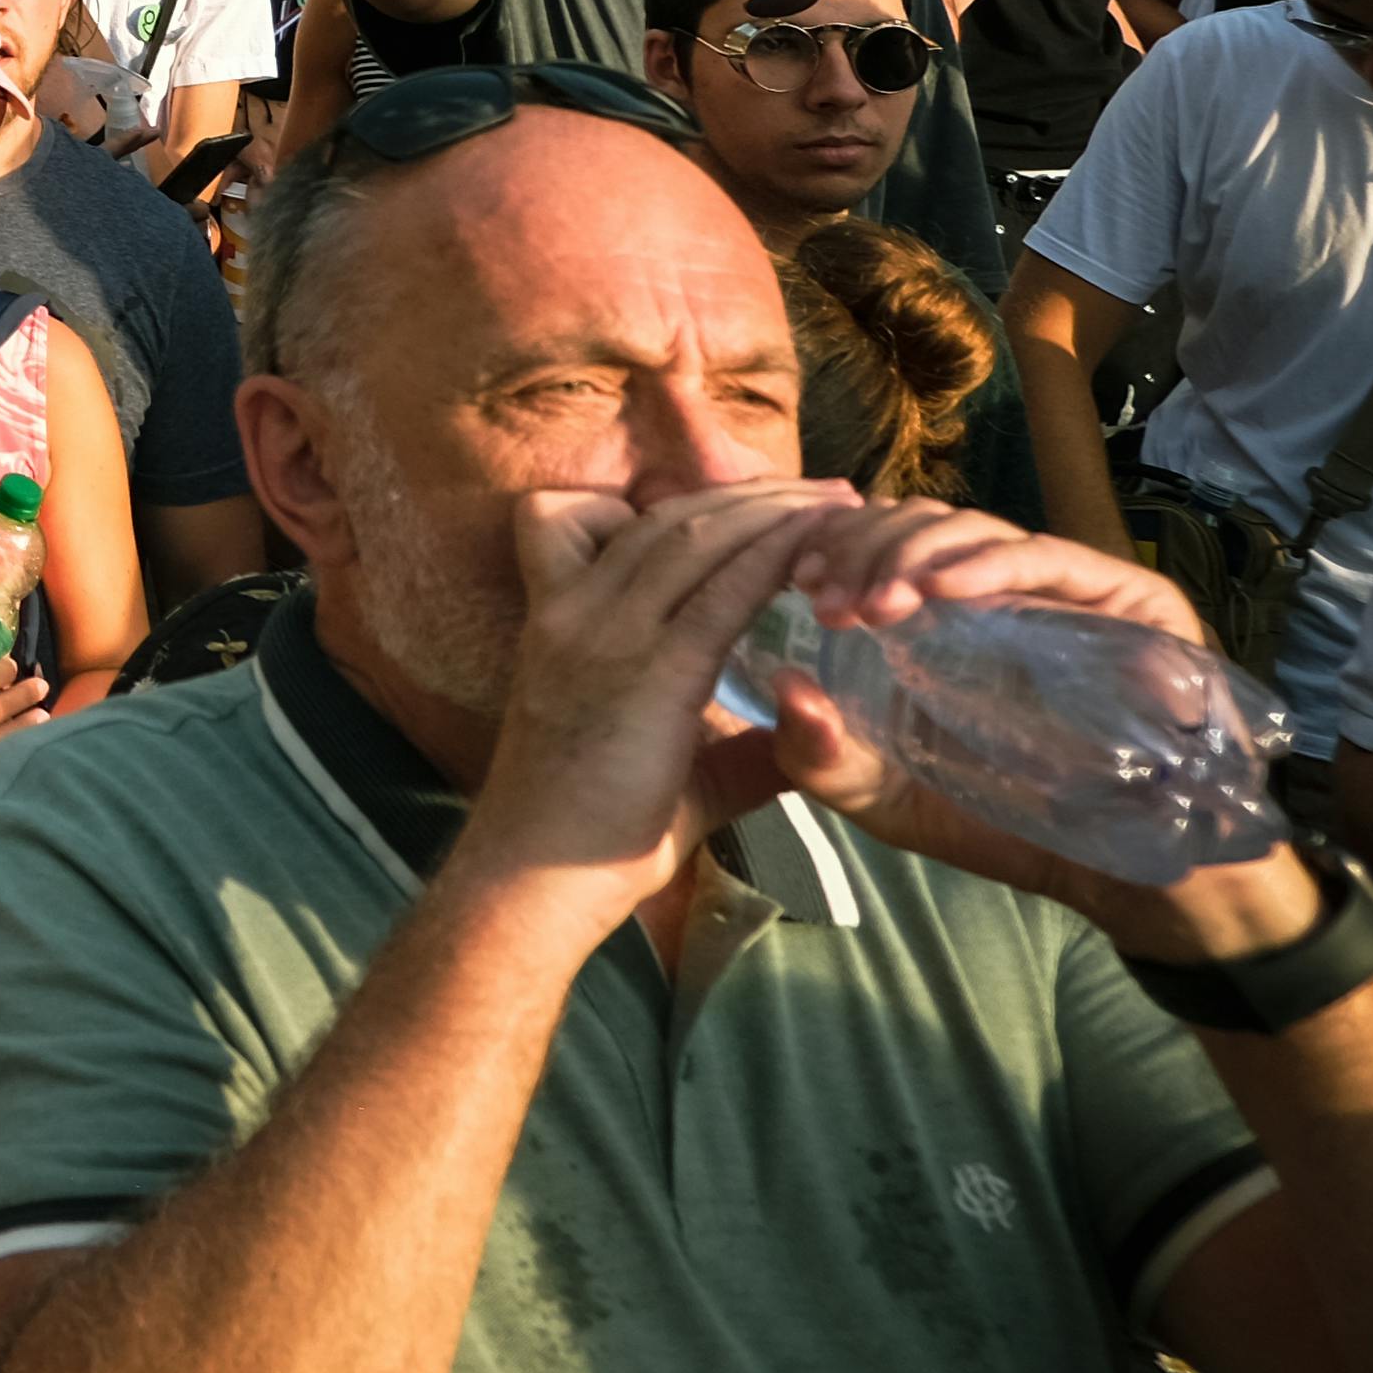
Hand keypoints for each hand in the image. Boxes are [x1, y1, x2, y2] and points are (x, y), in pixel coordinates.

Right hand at [452, 479, 862, 917]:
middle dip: (753, 495)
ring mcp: (604, 635)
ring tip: (838, 505)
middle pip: (671, 518)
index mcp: (559, 617)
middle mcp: (576, 609)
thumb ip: (732, 745)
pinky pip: (722, 594)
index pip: (612, 521)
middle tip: (823, 493)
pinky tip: (821, 549)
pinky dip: (775, 559)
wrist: (534, 879)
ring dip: (773, 513)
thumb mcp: (660, 765)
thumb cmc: (588, 834)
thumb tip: (803, 737)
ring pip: (696, 538)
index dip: (691, 504)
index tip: (758, 505)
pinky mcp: (649, 673)